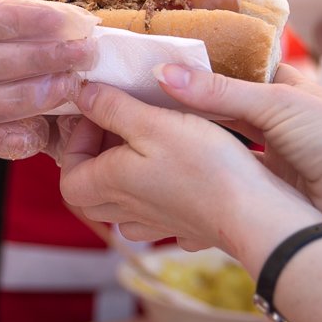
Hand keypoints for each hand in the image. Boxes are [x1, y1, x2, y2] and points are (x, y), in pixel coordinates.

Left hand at [59, 82, 319, 257]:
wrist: (252, 213)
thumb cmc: (203, 164)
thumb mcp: (153, 122)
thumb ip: (112, 108)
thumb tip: (79, 94)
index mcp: (110, 185)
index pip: (68, 175)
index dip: (77, 141)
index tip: (102, 113)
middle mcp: (127, 211)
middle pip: (90, 192)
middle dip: (95, 158)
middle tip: (119, 126)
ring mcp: (156, 224)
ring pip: (121, 208)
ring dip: (122, 178)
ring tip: (145, 148)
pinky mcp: (185, 227)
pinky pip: (154, 216)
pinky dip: (153, 197)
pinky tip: (174, 175)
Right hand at [146, 64, 321, 226]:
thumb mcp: (278, 105)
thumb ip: (219, 93)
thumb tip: (164, 74)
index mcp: (279, 85)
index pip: (225, 68)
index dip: (189, 67)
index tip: (147, 65)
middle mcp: (270, 118)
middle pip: (213, 108)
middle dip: (178, 106)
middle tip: (129, 101)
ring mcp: (266, 156)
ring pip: (214, 144)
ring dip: (184, 142)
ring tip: (136, 134)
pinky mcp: (263, 191)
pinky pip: (222, 179)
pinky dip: (197, 176)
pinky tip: (165, 174)